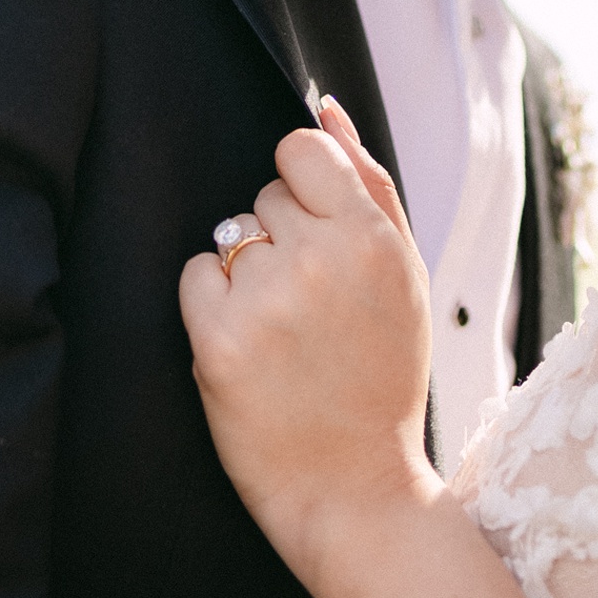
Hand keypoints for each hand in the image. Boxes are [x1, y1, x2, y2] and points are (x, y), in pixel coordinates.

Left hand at [179, 99, 437, 579]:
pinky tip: (249, 346)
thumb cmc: (382, 376)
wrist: (356, 490)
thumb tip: (325, 106)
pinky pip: (193, 277)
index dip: (302, 189)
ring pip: (226, 236)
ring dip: (244, 275)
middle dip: (279, 240)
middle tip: (313, 305)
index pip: (300, 149)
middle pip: (261, 196)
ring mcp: (266, 302)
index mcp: (373, 240)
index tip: (317, 236)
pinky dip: (210, 305)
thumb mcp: (405, 275)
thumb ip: (368, 182)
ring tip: (284, 332)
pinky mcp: (219, 343)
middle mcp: (320, 261)